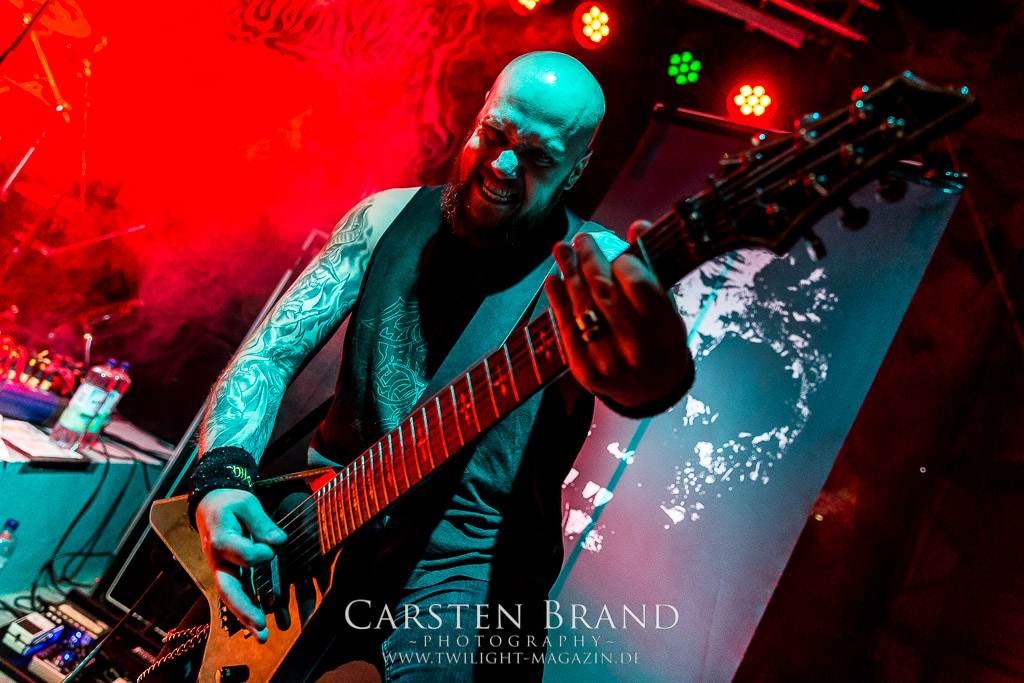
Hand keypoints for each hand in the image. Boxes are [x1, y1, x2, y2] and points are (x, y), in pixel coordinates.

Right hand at [195, 489, 285, 642]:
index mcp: (220, 539)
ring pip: (232, 598)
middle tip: (260, 625)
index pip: (241, 553)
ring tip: (262, 637)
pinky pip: (238, 595)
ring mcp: (222, 571)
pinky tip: (261, 626)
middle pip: (228, 588)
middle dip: (244, 608)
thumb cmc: (230, 504)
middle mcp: (218, 561)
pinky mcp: (230, 575)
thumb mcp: (246, 503)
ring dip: (246, 618)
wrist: (210, 506)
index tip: (273, 547)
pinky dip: (248, 611)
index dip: (259, 553)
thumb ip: (262, 522)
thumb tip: (279, 541)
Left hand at [543, 221, 690, 409]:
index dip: (625, 264)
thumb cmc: (661, 340)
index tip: (619, 255)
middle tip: (582, 239)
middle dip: (590, 260)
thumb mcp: (667, 309)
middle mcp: (637, 349)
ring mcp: (608, 361)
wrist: (651, 392)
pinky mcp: (585, 371)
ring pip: (582, 307)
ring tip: (562, 249)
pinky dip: (558, 301)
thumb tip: (637, 225)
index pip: (640, 286)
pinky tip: (553, 279)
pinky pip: (566, 328)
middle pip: (605, 293)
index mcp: (664, 331)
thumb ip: (652, 270)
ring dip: (569, 273)